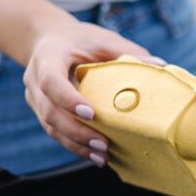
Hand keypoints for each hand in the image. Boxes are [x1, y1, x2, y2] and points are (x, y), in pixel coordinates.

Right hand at [23, 19, 164, 166]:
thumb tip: (161, 65)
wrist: (51, 39)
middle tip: (104, 144)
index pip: (51, 81)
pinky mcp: (43, 110)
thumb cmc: (82, 39)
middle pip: (49, 111)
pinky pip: (56, 131)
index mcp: (48, 56)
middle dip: (76, 131)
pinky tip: (95, 156)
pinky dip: (75, 145)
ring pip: (50, 126)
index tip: (91, 113)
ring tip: (102, 156)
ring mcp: (35, 97)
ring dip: (76, 144)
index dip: (68, 99)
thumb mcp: (104, 39)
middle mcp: (34, 79)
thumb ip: (128, 52)